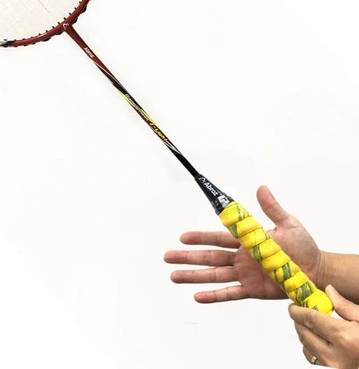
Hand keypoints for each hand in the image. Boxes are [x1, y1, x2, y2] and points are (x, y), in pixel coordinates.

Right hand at [163, 185, 323, 302]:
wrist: (316, 270)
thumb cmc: (303, 246)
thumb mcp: (288, 223)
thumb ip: (272, 208)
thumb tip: (261, 188)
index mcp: (246, 241)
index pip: (217, 238)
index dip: (199, 237)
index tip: (182, 238)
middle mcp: (240, 258)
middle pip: (208, 257)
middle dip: (187, 257)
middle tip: (167, 257)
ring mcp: (244, 274)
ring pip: (213, 275)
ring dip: (194, 276)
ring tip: (174, 276)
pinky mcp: (252, 290)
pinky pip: (230, 293)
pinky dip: (214, 295)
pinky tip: (197, 296)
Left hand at [289, 285, 358, 367]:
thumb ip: (346, 306)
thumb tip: (328, 291)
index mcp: (346, 339)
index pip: (309, 319)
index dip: (298, 310)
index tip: (294, 304)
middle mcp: (337, 358)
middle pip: (304, 334)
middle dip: (300, 321)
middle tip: (303, 311)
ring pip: (307, 350)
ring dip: (306, 336)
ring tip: (314, 326)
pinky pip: (317, 361)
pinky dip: (314, 350)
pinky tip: (323, 341)